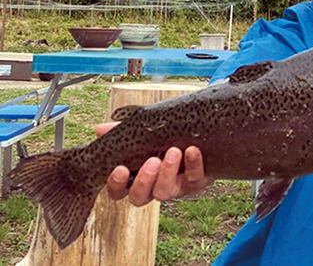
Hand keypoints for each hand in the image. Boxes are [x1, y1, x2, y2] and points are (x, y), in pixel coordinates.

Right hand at [96, 122, 212, 205]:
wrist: (198, 136)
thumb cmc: (164, 136)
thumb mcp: (143, 131)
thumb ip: (122, 130)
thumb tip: (100, 129)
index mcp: (134, 178)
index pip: (117, 191)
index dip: (116, 184)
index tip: (120, 168)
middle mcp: (152, 188)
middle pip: (139, 197)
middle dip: (144, 180)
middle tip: (152, 161)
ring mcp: (174, 188)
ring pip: (165, 192)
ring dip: (168, 172)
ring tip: (173, 151)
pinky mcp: (195, 183)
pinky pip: (194, 180)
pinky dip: (193, 165)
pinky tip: (192, 150)